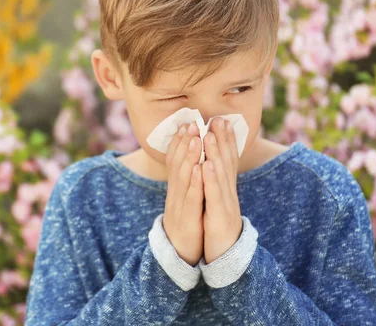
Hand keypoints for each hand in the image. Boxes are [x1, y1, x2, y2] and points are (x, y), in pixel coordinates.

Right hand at [162, 121, 204, 265]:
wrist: (179, 254)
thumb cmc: (186, 223)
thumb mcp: (185, 200)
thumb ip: (187, 182)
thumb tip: (192, 162)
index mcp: (177, 188)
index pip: (175, 160)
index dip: (179, 141)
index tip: (187, 122)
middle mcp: (175, 193)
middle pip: (178, 163)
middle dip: (185, 142)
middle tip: (191, 122)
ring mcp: (179, 205)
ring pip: (183, 177)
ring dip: (190, 156)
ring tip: (196, 138)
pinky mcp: (186, 218)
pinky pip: (191, 197)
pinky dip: (194, 181)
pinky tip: (199, 168)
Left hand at [202, 117, 242, 263]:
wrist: (226, 255)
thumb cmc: (219, 225)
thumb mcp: (217, 202)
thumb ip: (216, 183)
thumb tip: (212, 164)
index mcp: (225, 188)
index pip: (226, 160)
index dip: (225, 139)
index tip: (221, 120)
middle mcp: (228, 192)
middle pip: (226, 162)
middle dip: (222, 139)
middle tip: (218, 118)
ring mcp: (225, 203)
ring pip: (221, 175)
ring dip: (215, 153)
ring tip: (209, 135)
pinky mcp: (220, 216)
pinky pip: (214, 196)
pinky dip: (210, 179)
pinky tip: (205, 165)